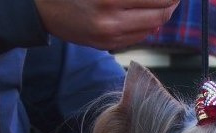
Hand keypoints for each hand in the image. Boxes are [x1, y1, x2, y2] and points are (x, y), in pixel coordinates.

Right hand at [34, 0, 179, 50]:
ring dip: (164, 12)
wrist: (42, 7)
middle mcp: (111, 19)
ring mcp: (111, 35)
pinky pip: (140, 36)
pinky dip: (149, 24)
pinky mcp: (108, 44)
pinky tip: (149, 14)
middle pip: (161, 11)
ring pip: (153, 25)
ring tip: (166, 1)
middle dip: (173, 0)